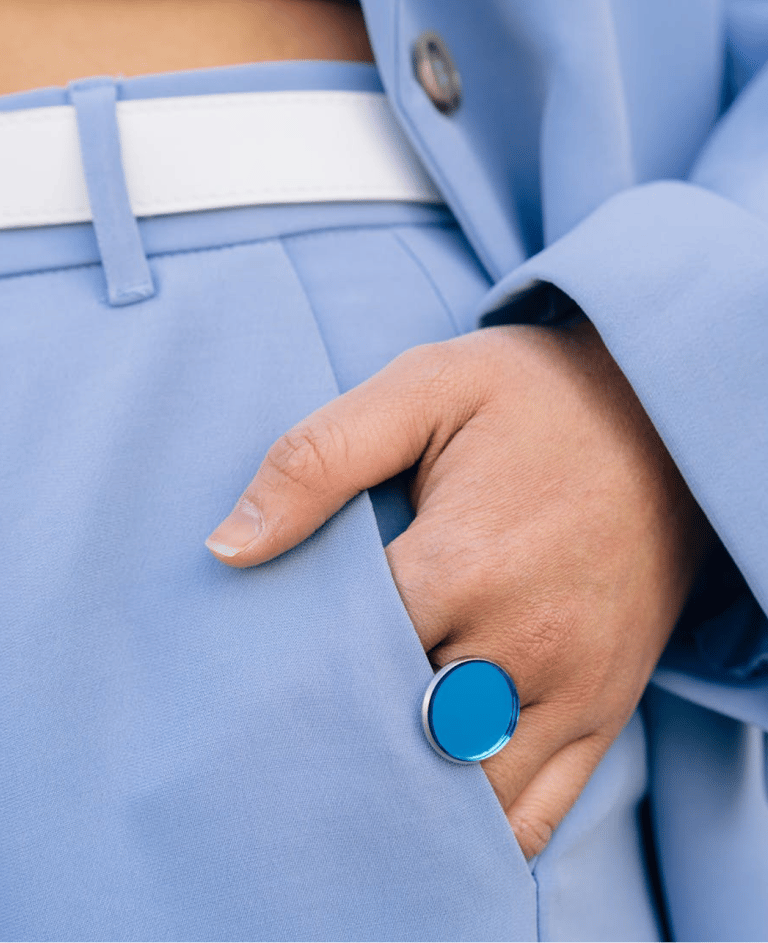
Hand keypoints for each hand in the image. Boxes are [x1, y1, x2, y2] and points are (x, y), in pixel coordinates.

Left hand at [205, 322, 710, 858]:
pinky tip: (438, 802)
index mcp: (464, 565)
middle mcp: (523, 643)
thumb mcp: (425, 387)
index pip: (341, 660)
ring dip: (406, 785)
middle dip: (342, 726)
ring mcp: (572, 689)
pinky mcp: (605, 708)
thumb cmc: (537, 398)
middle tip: (305, 703)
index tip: (276, 641)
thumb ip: (319, 460)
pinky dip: (479, 827)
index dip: (294, 660)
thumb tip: (227, 549)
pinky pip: (538, 814)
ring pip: (461, 794)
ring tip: (367, 746)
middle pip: (391, 732)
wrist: (666, 422)